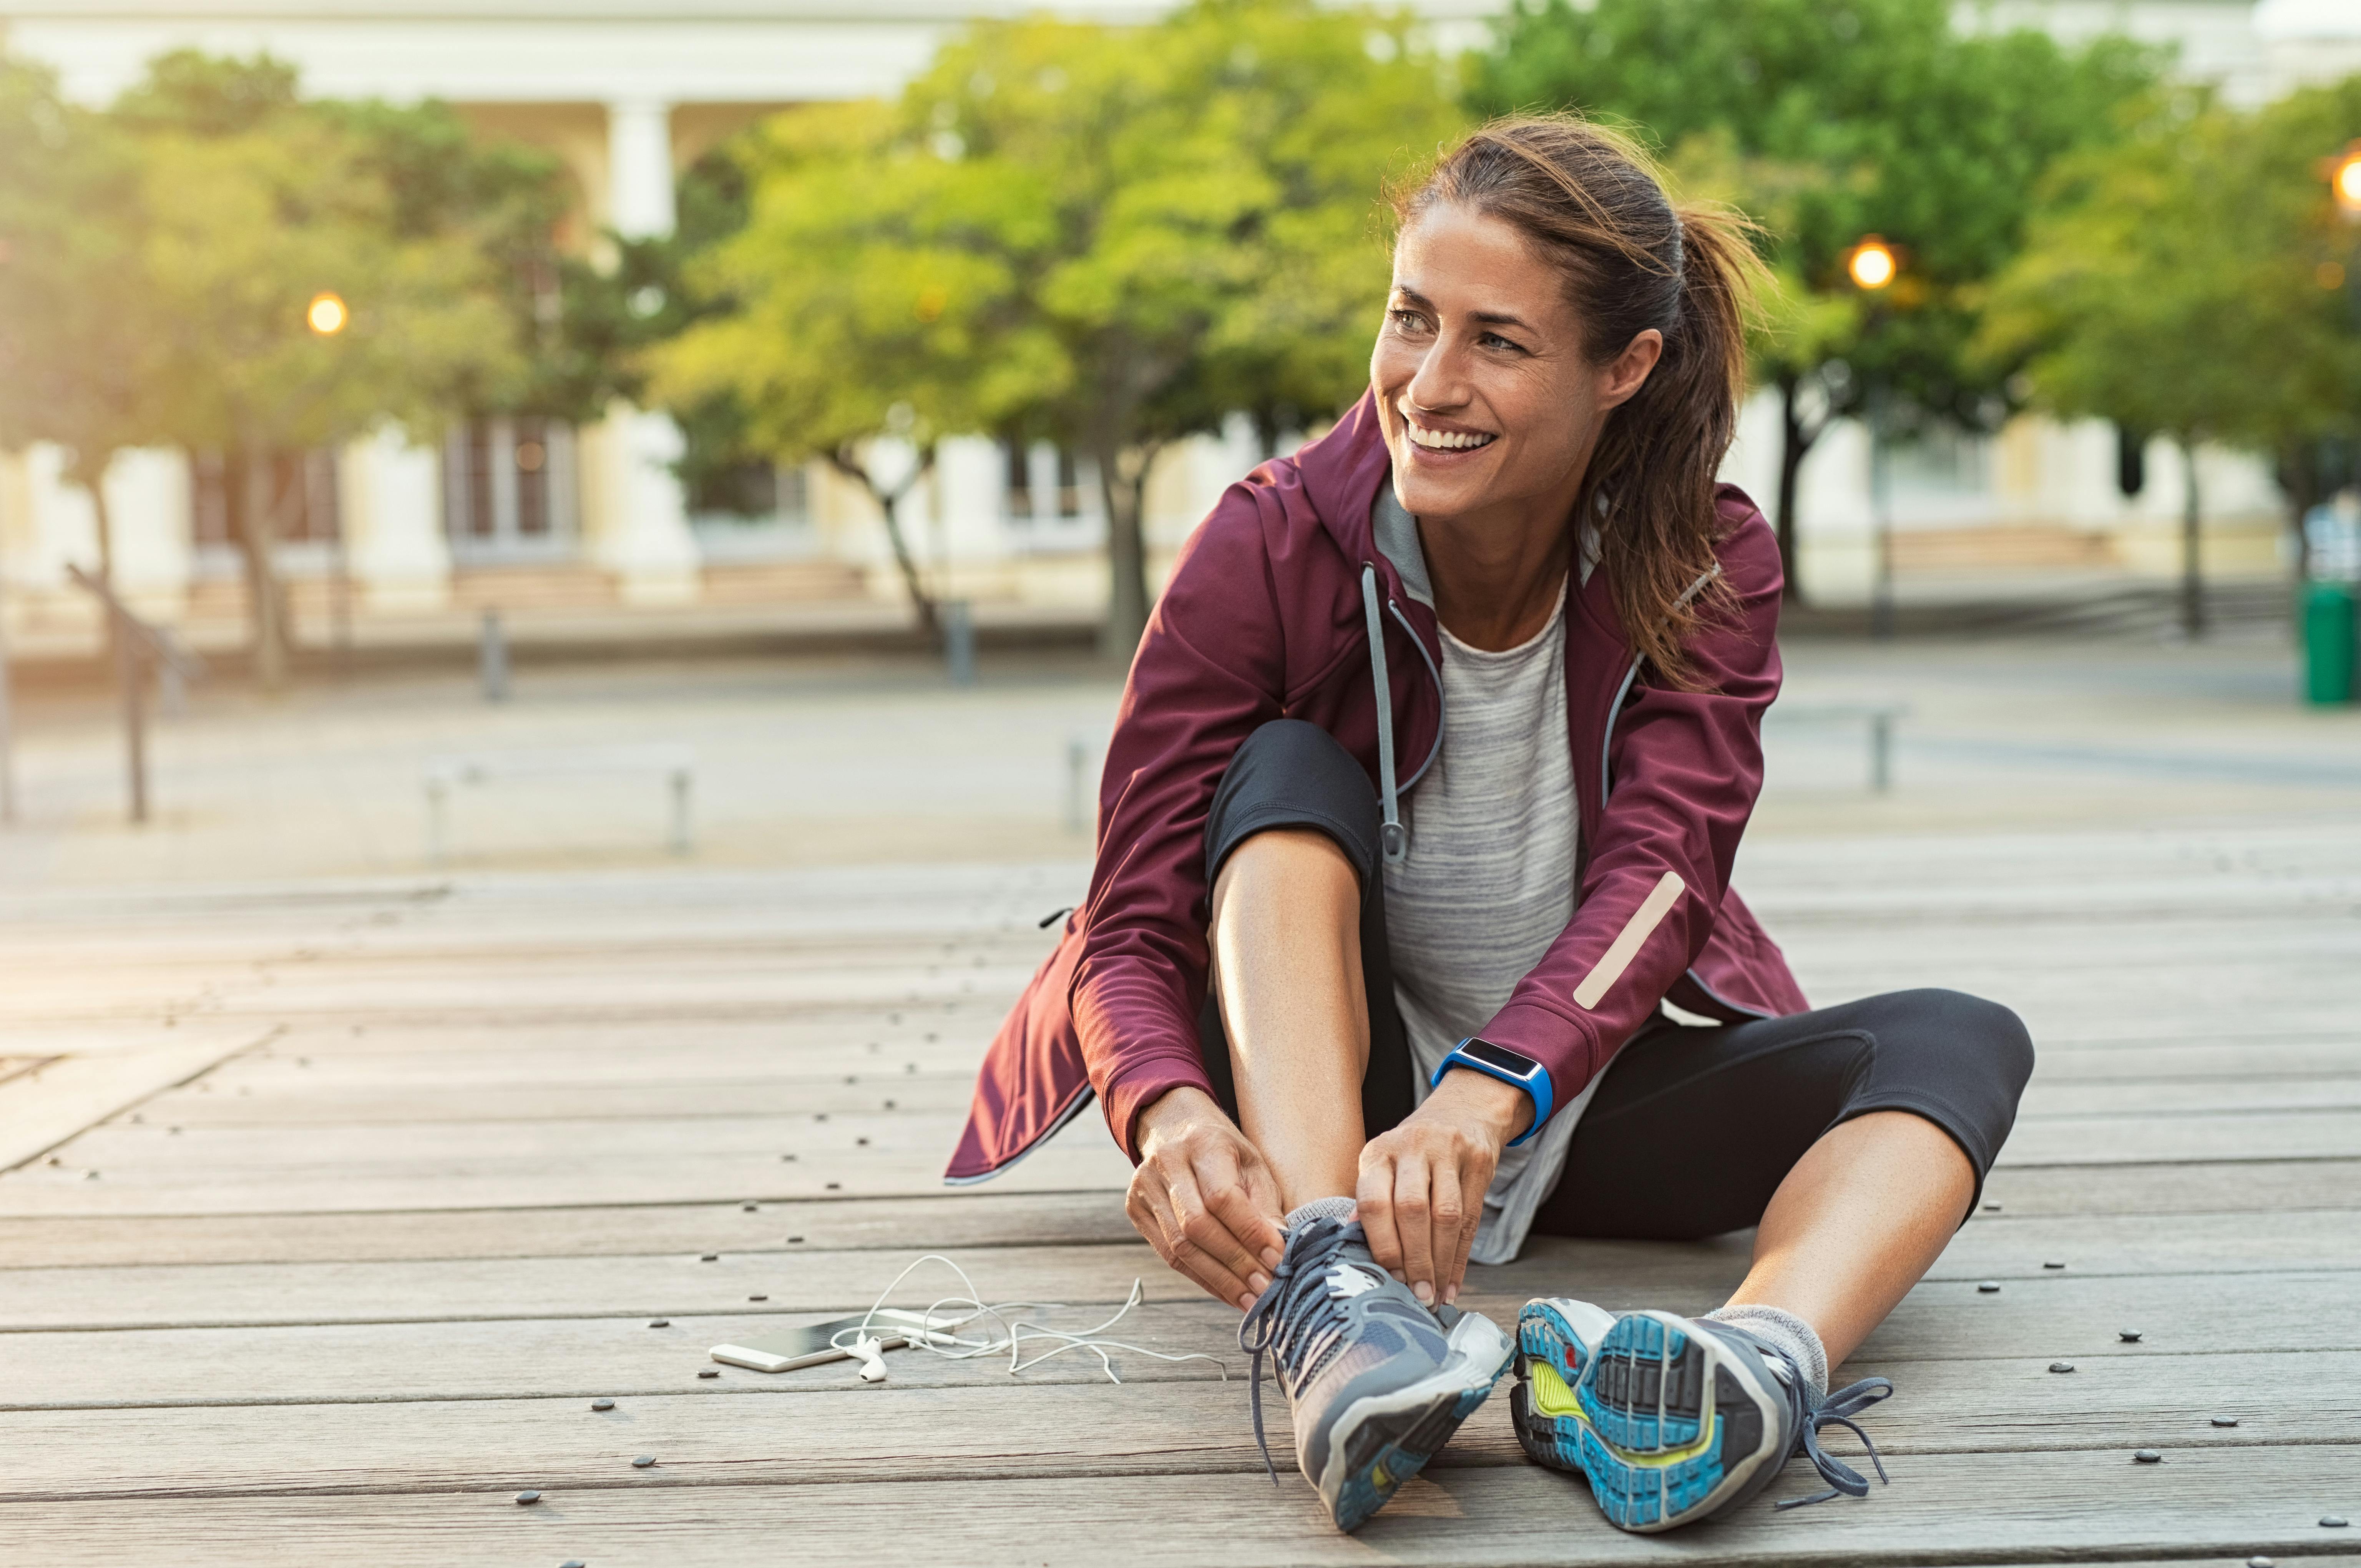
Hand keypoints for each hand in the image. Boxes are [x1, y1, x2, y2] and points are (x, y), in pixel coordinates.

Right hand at [1125, 1087, 1286, 1310]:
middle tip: (1266, 1289)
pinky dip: (1201, 1278)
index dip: (1250, 1233)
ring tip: (1250, 1299)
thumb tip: (1281, 1250)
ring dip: (1219, 1280)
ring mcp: (1145, 1187)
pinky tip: (1226, 1291)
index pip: (1222, 1197)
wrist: (1174, 1126)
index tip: (1277, 1259)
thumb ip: (1265, 1205)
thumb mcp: (1253, 1164)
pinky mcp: (1136, 1209)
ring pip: (1179, 1247)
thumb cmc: (1223, 1149)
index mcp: (1202, 1143)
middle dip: (1235, 1264)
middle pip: (1197, 1226)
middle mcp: (1167, 1164)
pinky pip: (1168, 1254)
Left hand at [1357, 1069, 1529, 1306]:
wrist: (1462, 1112)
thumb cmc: (1413, 1154)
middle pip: (1412, 1210)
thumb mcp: (1384, 1166)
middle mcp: (1411, 1147)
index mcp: (1378, 1152)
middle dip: (1414, 1260)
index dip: (1382, 1245)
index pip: (1373, 1202)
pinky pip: (1471, 1218)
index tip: (1387, 1278)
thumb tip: (1350, 1245)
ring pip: (1446, 1216)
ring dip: (1439, 1263)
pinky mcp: (1479, 1160)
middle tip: (1416, 1295)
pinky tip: (1453, 1283)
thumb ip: (1370, 1203)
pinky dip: (1460, 1258)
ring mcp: (1448, 1150)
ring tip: (1433, 1296)